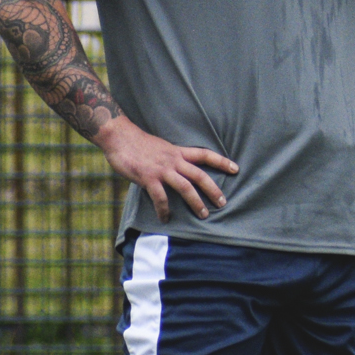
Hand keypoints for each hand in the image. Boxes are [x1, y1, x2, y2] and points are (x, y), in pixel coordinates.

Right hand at [93, 118, 237, 220]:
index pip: (205, 155)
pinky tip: (165, 218)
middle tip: (223, 203)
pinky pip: (160, 197)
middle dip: (213, 190)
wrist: (119, 136)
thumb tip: (177, 170)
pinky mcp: (148, 178)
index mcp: (177, 152)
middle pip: (200, 175)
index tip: (235, 169)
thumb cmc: (137, 143)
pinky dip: (164, 210)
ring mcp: (161, 169)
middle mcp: (173, 160)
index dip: (221, 161)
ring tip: (204, 215)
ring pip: (185, 187)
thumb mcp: (161, 147)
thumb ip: (171, 158)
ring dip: (196, 202)